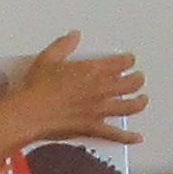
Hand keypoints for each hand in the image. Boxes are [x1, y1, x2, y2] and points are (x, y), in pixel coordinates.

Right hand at [0, 33, 146, 149]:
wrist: (30, 113)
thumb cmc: (37, 88)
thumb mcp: (48, 59)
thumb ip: (64, 45)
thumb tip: (74, 36)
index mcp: (91, 70)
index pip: (120, 63)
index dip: (128, 60)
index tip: (129, 60)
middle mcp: (100, 89)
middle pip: (130, 83)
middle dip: (137, 79)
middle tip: (138, 78)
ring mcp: (98, 110)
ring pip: (129, 107)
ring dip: (139, 103)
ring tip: (142, 100)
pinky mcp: (93, 128)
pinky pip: (115, 134)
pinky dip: (128, 137)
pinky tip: (137, 137)